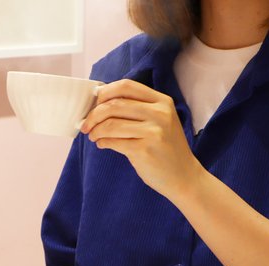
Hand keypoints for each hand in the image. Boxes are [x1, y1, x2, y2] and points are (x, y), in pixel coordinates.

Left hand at [81, 79, 203, 201]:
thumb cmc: (164, 147)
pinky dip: (102, 142)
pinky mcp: (144, 150)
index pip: (126, 86)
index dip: (104, 92)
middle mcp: (159, 113)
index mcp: (162, 101)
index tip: (94, 103)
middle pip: (114, 104)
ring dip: (95, 130)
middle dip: (93, 115)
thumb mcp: (159, 120)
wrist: (182, 176)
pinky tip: (102, 144)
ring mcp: (153, 131)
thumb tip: (98, 102)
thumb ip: (135, 109)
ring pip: (110, 124)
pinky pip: (113, 141)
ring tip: (93, 136)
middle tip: (86, 125)